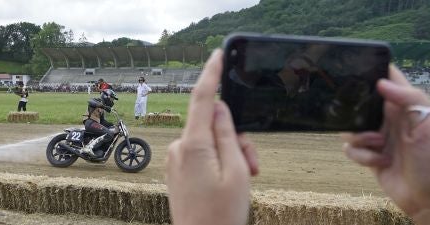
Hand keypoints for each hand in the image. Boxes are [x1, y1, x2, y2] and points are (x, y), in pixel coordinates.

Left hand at [166, 49, 258, 224]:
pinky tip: (228, 184)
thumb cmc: (222, 215)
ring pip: (210, 141)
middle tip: (253, 167)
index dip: (212, 73)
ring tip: (245, 181)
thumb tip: (219, 109)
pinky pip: (201, 155)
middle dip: (237, 138)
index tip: (218, 54)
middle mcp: (179, 148)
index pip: (203, 98)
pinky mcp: (177, 171)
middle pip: (213, 124)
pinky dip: (219, 163)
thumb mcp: (237, 171)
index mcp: (193, 145)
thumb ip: (229, 135)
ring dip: (231, 154)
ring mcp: (175, 160)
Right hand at [342, 66, 429, 223]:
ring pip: (351, 126)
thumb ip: (410, 98)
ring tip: (378, 145)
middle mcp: (390, 120)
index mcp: (406, 107)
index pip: (388, 79)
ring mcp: (379, 138)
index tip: (357, 70)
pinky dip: (360, 155)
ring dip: (359, 136)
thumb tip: (380, 82)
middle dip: (355, 110)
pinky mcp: (370, 156)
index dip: (373, 71)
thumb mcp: (429, 125)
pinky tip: (378, 162)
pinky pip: (351, 149)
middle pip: (361, 102)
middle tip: (362, 119)